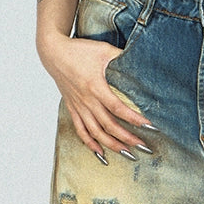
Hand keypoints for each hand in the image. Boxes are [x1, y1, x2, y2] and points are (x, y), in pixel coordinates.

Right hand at [39, 32, 152, 158]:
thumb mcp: (104, 50)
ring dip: (112, 145)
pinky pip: (81, 130)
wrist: (54, 53)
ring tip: (127, 153)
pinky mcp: (72, 108)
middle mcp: (87, 100)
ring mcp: (79, 106)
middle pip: (109, 125)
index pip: (118, 108)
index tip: (149, 125)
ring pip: (96, 132)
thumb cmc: (79, 50)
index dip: (133, 118)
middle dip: (127, 138)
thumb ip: (121, 58)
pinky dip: (90, 143)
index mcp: (95, 86)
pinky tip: (101, 153)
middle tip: (144, 146)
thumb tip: (140, 62)